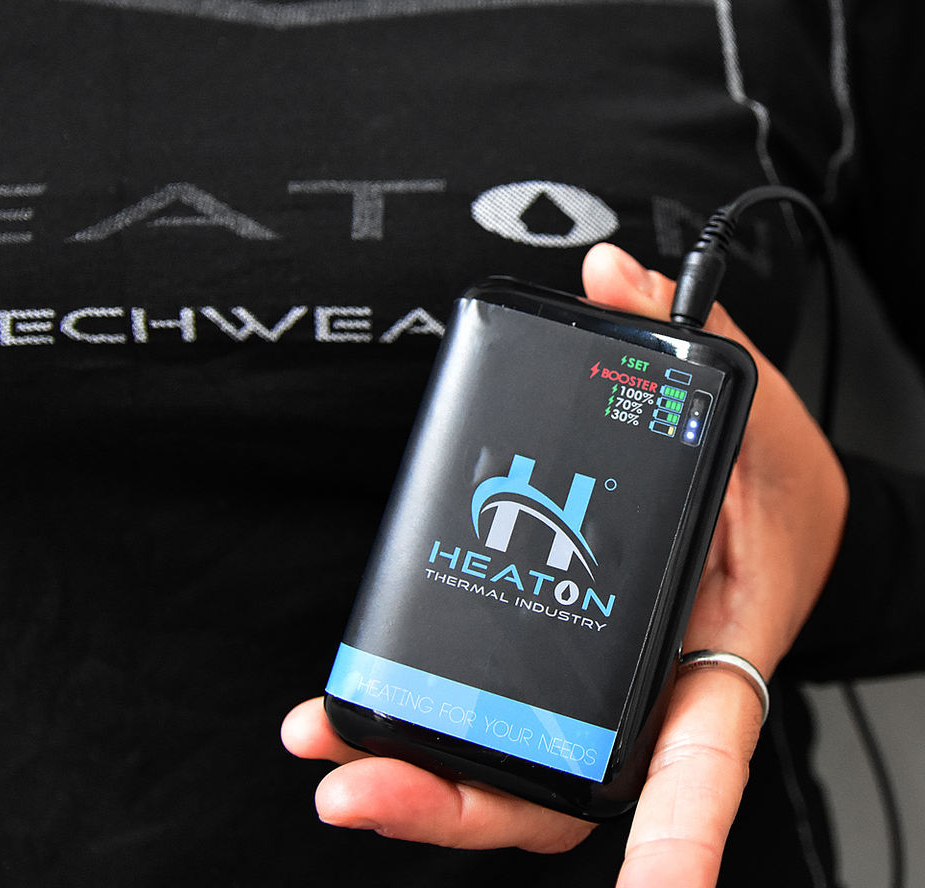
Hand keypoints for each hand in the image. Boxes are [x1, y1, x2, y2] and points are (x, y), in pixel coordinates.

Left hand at [281, 243, 848, 885]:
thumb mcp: (752, 413)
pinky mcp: (560, 657)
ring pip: (509, 760)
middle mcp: (644, 685)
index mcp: (712, 649)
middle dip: (455, 798)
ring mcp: (596, 681)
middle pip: (555, 787)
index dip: (675, 839)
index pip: (694, 759)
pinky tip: (364, 690)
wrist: (780, 519)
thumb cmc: (780, 491)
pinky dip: (430, 708)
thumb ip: (685, 342)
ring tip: (328, 740)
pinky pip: (493, 704)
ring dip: (419, 764)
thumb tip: (612, 276)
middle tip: (354, 783)